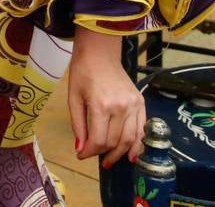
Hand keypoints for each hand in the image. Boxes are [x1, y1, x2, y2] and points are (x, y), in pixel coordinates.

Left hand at [68, 28, 144, 167]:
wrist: (100, 53)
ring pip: (131, 139)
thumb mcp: (73, 98)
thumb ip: (77, 125)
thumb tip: (80, 148)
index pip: (98, 139)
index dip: (89, 152)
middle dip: (104, 154)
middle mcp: (121, 107)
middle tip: (98, 161)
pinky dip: (137, 143)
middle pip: (115, 141)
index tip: (81, 155)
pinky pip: (141, 128)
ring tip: (112, 161)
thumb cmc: (82, 73)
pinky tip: (131, 153)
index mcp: (101, 105)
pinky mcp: (141, 102)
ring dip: (121, 153)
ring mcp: (134, 105)